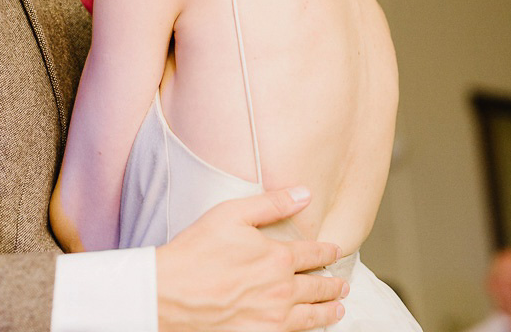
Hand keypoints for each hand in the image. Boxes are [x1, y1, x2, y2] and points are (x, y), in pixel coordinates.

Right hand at [155, 187, 346, 331]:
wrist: (169, 295)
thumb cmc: (195, 252)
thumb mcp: (231, 214)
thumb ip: (271, 204)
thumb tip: (304, 194)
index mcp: (277, 257)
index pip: (313, 254)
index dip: (327, 252)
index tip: (334, 251)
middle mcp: (281, 290)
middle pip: (318, 287)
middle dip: (332, 285)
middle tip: (341, 285)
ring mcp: (273, 319)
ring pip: (312, 316)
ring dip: (328, 311)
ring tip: (338, 309)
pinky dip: (308, 330)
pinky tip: (309, 327)